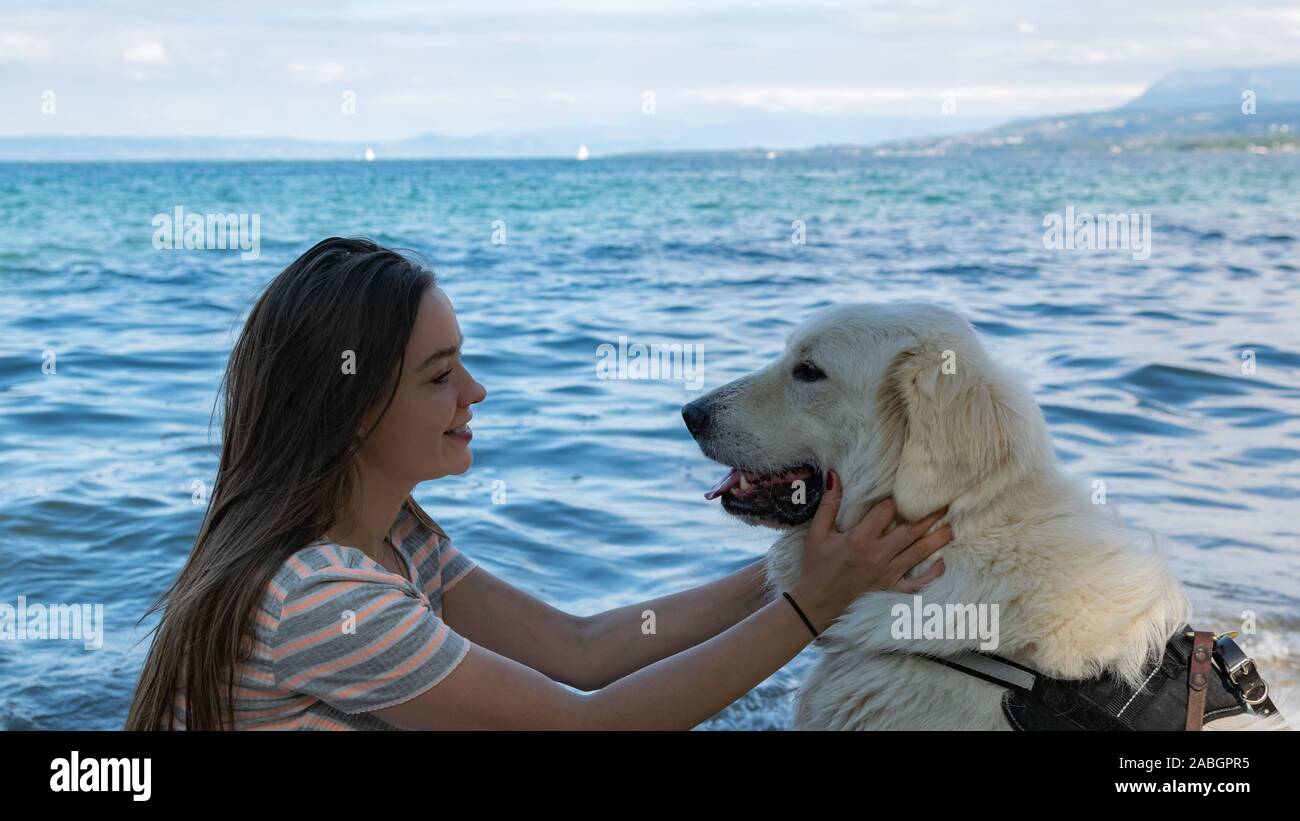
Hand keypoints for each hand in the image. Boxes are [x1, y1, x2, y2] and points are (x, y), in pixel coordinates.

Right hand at [790, 471, 950, 632]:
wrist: (816, 603)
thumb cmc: (816, 566)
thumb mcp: (817, 533)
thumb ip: (829, 505)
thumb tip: (834, 476)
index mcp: (860, 539)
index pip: (886, 512)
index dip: (895, 500)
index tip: (904, 492)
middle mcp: (878, 555)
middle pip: (911, 531)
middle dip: (929, 516)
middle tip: (944, 504)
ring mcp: (887, 573)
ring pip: (919, 553)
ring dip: (937, 539)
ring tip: (951, 527)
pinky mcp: (890, 589)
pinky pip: (917, 584)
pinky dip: (932, 575)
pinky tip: (942, 563)